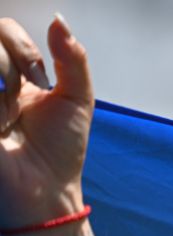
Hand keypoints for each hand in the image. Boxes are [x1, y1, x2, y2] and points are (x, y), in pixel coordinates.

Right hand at [0, 15, 92, 227]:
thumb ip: (72, 58)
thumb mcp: (76, 100)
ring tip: (7, 116)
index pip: (3, 28)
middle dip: (8, 62)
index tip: (41, 80)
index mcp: (10, 70)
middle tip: (20, 96)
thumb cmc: (60, 151)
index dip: (21, 47)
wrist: (44, 190)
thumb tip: (57, 18)